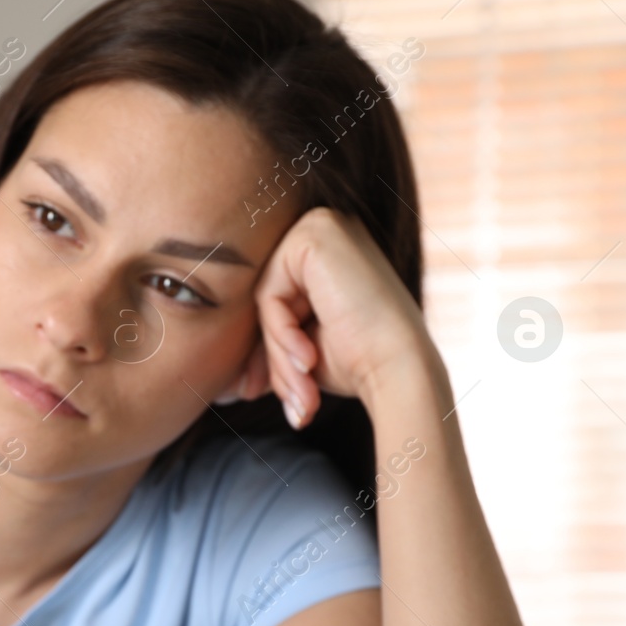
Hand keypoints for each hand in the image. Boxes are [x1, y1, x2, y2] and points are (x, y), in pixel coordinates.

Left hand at [215, 207, 435, 426]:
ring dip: (278, 354)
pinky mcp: (315, 234)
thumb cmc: (357, 363)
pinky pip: (269, 295)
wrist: (399, 370)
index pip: (272, 299)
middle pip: (266, 298)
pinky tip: (309, 359)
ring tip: (303, 391)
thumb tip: (225, 383)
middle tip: (283, 402)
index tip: (260, 394)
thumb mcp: (299, 349)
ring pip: (265, 300)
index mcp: (323, 252)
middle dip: (270, 357)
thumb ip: (266, 343)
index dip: (265, 350)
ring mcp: (320, 224)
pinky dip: (281, 334)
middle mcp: (323, 228)